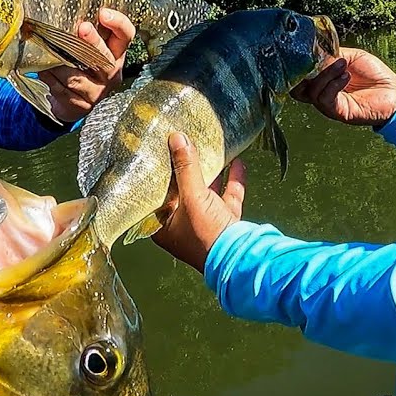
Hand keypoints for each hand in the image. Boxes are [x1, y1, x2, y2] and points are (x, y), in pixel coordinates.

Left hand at [41, 8, 135, 122]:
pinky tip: (44, 72)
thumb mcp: (85, 48)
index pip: (126, 35)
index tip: (103, 12)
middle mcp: (112, 73)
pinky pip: (62, 90)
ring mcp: (98, 92)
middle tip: (83, 27)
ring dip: (59, 64)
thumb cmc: (78, 66)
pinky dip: (50, 78)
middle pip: (105, 58)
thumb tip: (60, 11)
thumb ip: (82, 32)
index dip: (118, 23)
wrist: (69, 101)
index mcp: (116, 53)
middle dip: (93, 42)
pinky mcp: (81, 106)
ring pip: (77, 76)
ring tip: (45, 51)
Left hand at [151, 133, 246, 273]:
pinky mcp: (226, 221)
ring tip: (209, 149)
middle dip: (185, 169)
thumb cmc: (206, 235)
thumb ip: (185, 167)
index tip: (158, 152)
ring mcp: (206, 223)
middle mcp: (183, 225)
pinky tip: (236, 162)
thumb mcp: (192, 197)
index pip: (156, 195)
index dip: (158, 174)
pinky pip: (228, 196)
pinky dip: (232, 180)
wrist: (239, 257)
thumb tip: (177, 138)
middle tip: (183, 145)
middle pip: (182, 191)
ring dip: (210, 172)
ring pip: (206, 192)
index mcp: (164, 225)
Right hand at [291, 47, 395, 126]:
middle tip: (317, 61)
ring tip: (342, 65)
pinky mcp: (338, 112)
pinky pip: (325, 99)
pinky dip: (333, 84)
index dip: (297, 65)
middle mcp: (321, 94)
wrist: (393, 91)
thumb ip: (331, 55)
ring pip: (311, 91)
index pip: (298, 77)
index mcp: (322, 80)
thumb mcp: (350, 57)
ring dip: (325, 74)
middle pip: (296, 88)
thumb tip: (314, 53)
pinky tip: (346, 76)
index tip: (304, 50)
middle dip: (303, 72)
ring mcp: (328, 105)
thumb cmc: (374, 75)